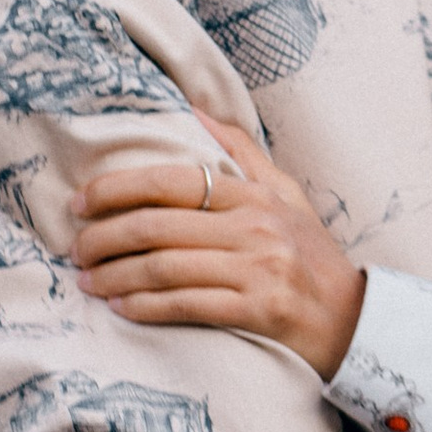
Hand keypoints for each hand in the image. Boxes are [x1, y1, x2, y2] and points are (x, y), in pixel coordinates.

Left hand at [73, 114, 368, 378]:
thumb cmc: (312, 256)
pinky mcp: (259, 310)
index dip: (116, 189)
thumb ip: (242, 152)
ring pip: (163, 268)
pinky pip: (186, 305)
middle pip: (156, 226)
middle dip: (103, 237)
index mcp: (254, 195)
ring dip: (115, 276)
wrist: (356, 321)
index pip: (171, 182)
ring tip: (87, 280)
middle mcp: (255, 227)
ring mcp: (258, 269)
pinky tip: (121, 309)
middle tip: (75, 248)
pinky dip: (145, 307)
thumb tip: (194, 109)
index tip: (80, 202)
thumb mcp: (287, 195)